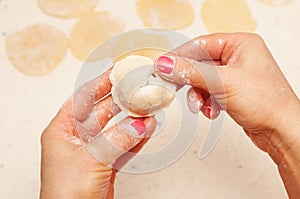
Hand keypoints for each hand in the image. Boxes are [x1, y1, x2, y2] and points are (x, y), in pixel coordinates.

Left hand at [40, 70, 155, 198]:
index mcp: (62, 131)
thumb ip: (117, 139)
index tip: (117, 72)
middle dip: (121, 99)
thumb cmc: (64, 196)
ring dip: (133, 118)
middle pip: (102, 111)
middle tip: (138, 87)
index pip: (83, 99)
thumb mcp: (90, 160)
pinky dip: (137, 137)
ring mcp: (93, 151)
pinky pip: (124, 145)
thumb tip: (139, 123)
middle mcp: (77, 138)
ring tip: (149, 106)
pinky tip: (148, 128)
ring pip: (116, 128)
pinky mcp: (106, 164)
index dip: (100, 84)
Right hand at [155, 33, 299, 197]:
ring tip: (200, 106)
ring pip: (203, 80)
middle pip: (200, 63)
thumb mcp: (222, 82)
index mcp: (240, 44)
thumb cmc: (266, 102)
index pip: (200, 44)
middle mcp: (238, 57)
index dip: (180, 55)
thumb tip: (166, 63)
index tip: (163, 66)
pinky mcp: (232, 91)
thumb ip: (191, 71)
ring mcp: (235, 75)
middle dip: (190, 80)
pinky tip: (212, 111)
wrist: (280, 131)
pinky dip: (206, 102)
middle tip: (175, 86)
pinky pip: (209, 91)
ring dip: (198, 94)